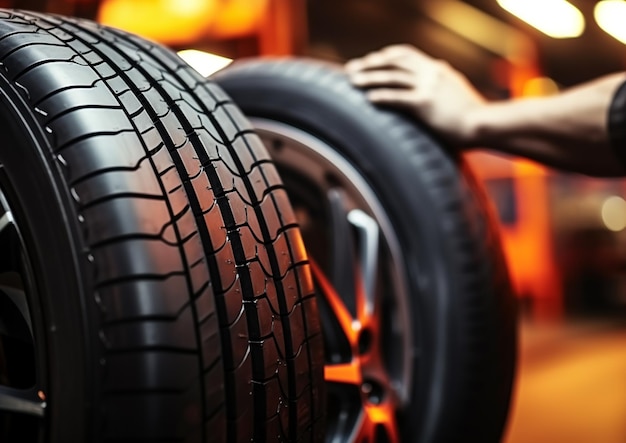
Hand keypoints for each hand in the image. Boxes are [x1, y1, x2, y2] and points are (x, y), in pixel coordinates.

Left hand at [345, 44, 486, 146]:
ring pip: (392, 77)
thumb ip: (445, 80)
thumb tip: (440, 74)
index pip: (406, 54)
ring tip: (353, 83)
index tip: (370, 59)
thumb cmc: (472, 114)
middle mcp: (431, 73)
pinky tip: (368, 99)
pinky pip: (398, 98)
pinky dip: (382, 97)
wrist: (485, 124)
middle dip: (370, 64)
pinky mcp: (425, 103)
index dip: (385, 55)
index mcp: (437, 69)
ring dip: (370, 78)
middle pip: (393, 63)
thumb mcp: (457, 90)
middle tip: (351, 69)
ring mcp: (428, 87)